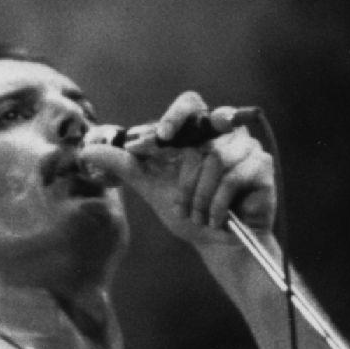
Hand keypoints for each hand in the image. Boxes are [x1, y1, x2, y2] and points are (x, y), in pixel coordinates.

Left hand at [77, 90, 273, 248]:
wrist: (219, 244)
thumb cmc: (190, 214)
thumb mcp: (151, 187)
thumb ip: (124, 165)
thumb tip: (87, 150)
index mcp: (200, 132)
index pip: (189, 104)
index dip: (172, 118)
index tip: (156, 140)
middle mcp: (226, 134)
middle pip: (201, 133)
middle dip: (185, 176)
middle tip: (178, 204)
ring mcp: (247, 147)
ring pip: (215, 159)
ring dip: (201, 196)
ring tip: (201, 216)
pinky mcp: (262, 165)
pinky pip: (232, 177)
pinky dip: (218, 203)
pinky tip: (217, 218)